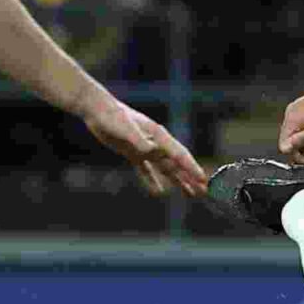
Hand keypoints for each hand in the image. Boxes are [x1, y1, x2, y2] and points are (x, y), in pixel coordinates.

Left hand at [84, 97, 207, 196]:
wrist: (99, 109)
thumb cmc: (113, 116)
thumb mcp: (127, 128)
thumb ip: (140, 140)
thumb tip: (153, 151)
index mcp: (158, 136)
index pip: (179, 155)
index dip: (192, 168)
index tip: (203, 180)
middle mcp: (156, 143)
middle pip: (177, 164)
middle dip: (191, 178)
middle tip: (204, 191)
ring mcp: (145, 148)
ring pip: (166, 168)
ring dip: (178, 181)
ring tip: (190, 194)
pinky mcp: (133, 152)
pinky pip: (146, 170)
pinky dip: (152, 181)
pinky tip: (158, 191)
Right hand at [279, 81, 303, 159]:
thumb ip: (302, 139)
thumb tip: (286, 149)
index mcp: (293, 119)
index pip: (283, 145)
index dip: (295, 155)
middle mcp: (290, 113)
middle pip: (287, 139)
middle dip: (300, 148)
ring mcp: (295, 109)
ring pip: (293, 133)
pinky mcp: (301, 107)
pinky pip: (298, 125)